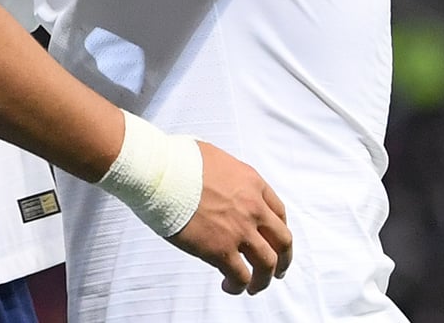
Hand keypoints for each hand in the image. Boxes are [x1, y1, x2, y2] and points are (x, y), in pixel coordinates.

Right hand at [167, 141, 292, 294]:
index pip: (279, 212)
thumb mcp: (215, 157)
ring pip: (267, 264)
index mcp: (252, 183)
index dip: (279, 231)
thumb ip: (227, 175)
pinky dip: (238, 285)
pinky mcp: (220, 249)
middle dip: (283, 260)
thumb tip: (220, 184)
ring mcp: (239, 230)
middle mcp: (253, 208)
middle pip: (282, 241)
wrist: (160, 173)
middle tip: (277, 270)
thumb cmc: (178, 161)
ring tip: (254, 286)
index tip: (274, 241)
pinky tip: (229, 285)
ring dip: (263, 279)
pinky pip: (240, 276)